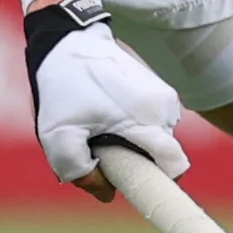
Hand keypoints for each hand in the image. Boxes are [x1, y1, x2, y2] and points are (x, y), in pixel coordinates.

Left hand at [25, 0, 186, 200]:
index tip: (130, 180)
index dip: (157, 183)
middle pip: (160, 156)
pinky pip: (154, 123)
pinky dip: (134, 128)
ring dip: (133, 143)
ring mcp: (165, 96)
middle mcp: (165, 108)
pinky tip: (107, 114)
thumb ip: (79, 172)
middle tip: (98, 148)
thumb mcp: (58, 136)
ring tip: (100, 127)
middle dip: (133, 161)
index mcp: (147, 120)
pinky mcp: (160, 89)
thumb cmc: (63, 87)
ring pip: (157, 140)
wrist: (71, 41)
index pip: (174, 167)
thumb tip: (108, 192)